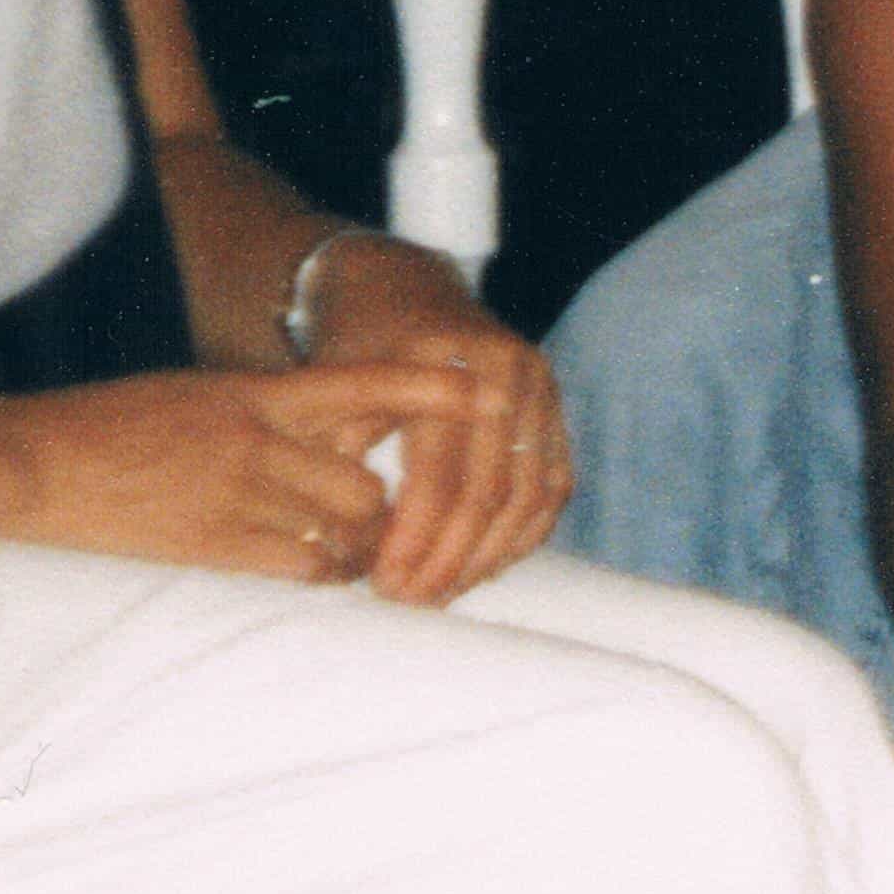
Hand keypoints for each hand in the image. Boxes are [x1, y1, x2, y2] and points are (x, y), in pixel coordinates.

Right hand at [0, 361, 486, 584]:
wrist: (27, 462)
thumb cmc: (104, 427)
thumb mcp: (192, 394)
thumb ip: (261, 412)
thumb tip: (325, 434)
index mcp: (251, 393)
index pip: (360, 383)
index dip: (426, 389)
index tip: (479, 392)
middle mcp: (256, 440)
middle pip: (370, 483)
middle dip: (390, 511)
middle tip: (394, 528)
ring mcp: (236, 496)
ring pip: (345, 533)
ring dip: (363, 552)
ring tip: (361, 561)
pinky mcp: (212, 546)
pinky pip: (302, 570)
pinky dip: (323, 577)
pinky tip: (318, 576)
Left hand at [289, 236, 572, 602]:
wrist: (404, 293)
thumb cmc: (358, 346)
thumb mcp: (336, 384)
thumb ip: (343, 450)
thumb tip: (350, 536)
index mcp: (449, 361)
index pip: (442, 473)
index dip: (415, 537)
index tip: (384, 583)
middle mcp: (508, 372)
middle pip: (491, 491)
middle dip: (452, 558)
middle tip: (414, 600)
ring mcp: (543, 389)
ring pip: (531, 496)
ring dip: (489, 556)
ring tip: (445, 593)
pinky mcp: (557, 412)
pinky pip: (553, 488)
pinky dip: (523, 535)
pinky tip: (485, 566)